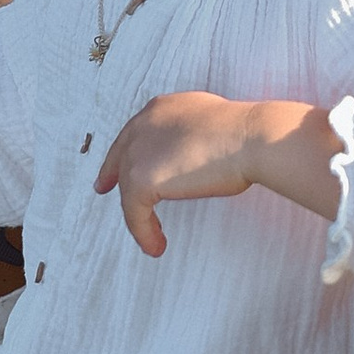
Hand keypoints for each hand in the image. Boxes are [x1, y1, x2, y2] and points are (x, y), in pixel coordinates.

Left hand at [95, 91, 339, 257]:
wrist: (249, 137)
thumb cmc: (244, 133)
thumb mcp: (210, 124)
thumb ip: (191, 135)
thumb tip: (195, 155)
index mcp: (162, 108)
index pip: (135, 132)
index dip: (125, 150)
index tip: (119, 163)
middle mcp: (145, 124)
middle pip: (121, 154)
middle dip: (112, 172)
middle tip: (104, 188)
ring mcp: (140, 151)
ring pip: (130, 190)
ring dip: (139, 217)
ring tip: (152, 238)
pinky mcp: (142, 179)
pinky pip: (137, 213)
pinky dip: (144, 232)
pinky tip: (156, 246)